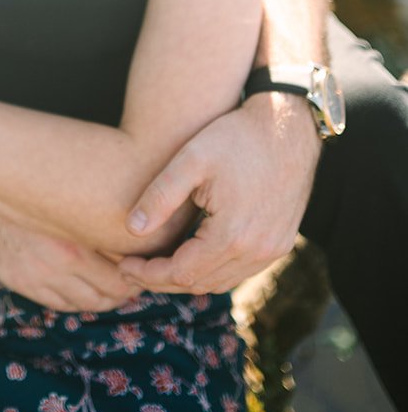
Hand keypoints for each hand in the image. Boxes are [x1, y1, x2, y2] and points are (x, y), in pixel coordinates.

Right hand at [0, 202, 137, 312]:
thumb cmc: (23, 184)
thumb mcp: (64, 198)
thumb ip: (93, 218)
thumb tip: (132, 227)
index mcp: (72, 245)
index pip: (118, 279)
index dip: (135, 278)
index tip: (142, 268)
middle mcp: (55, 267)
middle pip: (104, 296)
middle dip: (123, 291)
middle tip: (133, 280)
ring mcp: (35, 278)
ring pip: (82, 304)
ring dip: (101, 299)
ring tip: (112, 286)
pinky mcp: (20, 282)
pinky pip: (58, 303)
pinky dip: (75, 300)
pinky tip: (83, 287)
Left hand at [118, 92, 319, 293]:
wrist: (287, 127)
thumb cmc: (236, 137)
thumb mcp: (191, 160)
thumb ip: (160, 196)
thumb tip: (131, 230)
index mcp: (232, 236)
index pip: (181, 273)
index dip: (148, 273)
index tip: (123, 264)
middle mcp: (256, 252)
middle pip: (200, 284)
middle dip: (162, 280)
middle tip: (132, 267)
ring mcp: (272, 250)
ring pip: (220, 281)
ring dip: (187, 277)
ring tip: (156, 263)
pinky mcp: (280, 243)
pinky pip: (239, 270)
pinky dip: (212, 269)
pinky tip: (191, 253)